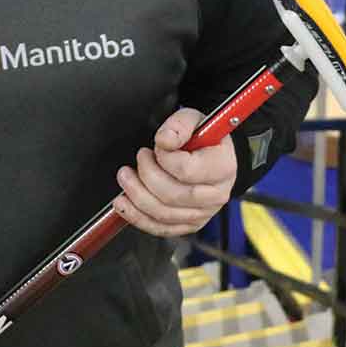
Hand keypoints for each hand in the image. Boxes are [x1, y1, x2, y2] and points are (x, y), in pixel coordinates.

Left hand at [113, 107, 237, 236]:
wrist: (211, 154)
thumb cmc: (202, 137)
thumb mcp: (193, 119)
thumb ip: (178, 125)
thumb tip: (165, 140)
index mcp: (222, 167)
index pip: (186, 170)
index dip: (164, 158)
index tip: (156, 146)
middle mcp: (215, 195)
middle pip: (173, 195)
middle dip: (146, 176)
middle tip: (139, 157)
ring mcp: (203, 213)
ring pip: (164, 214)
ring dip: (136, 195)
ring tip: (126, 177)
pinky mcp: (188, 224)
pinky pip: (160, 228)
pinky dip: (137, 217)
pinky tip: (124, 204)